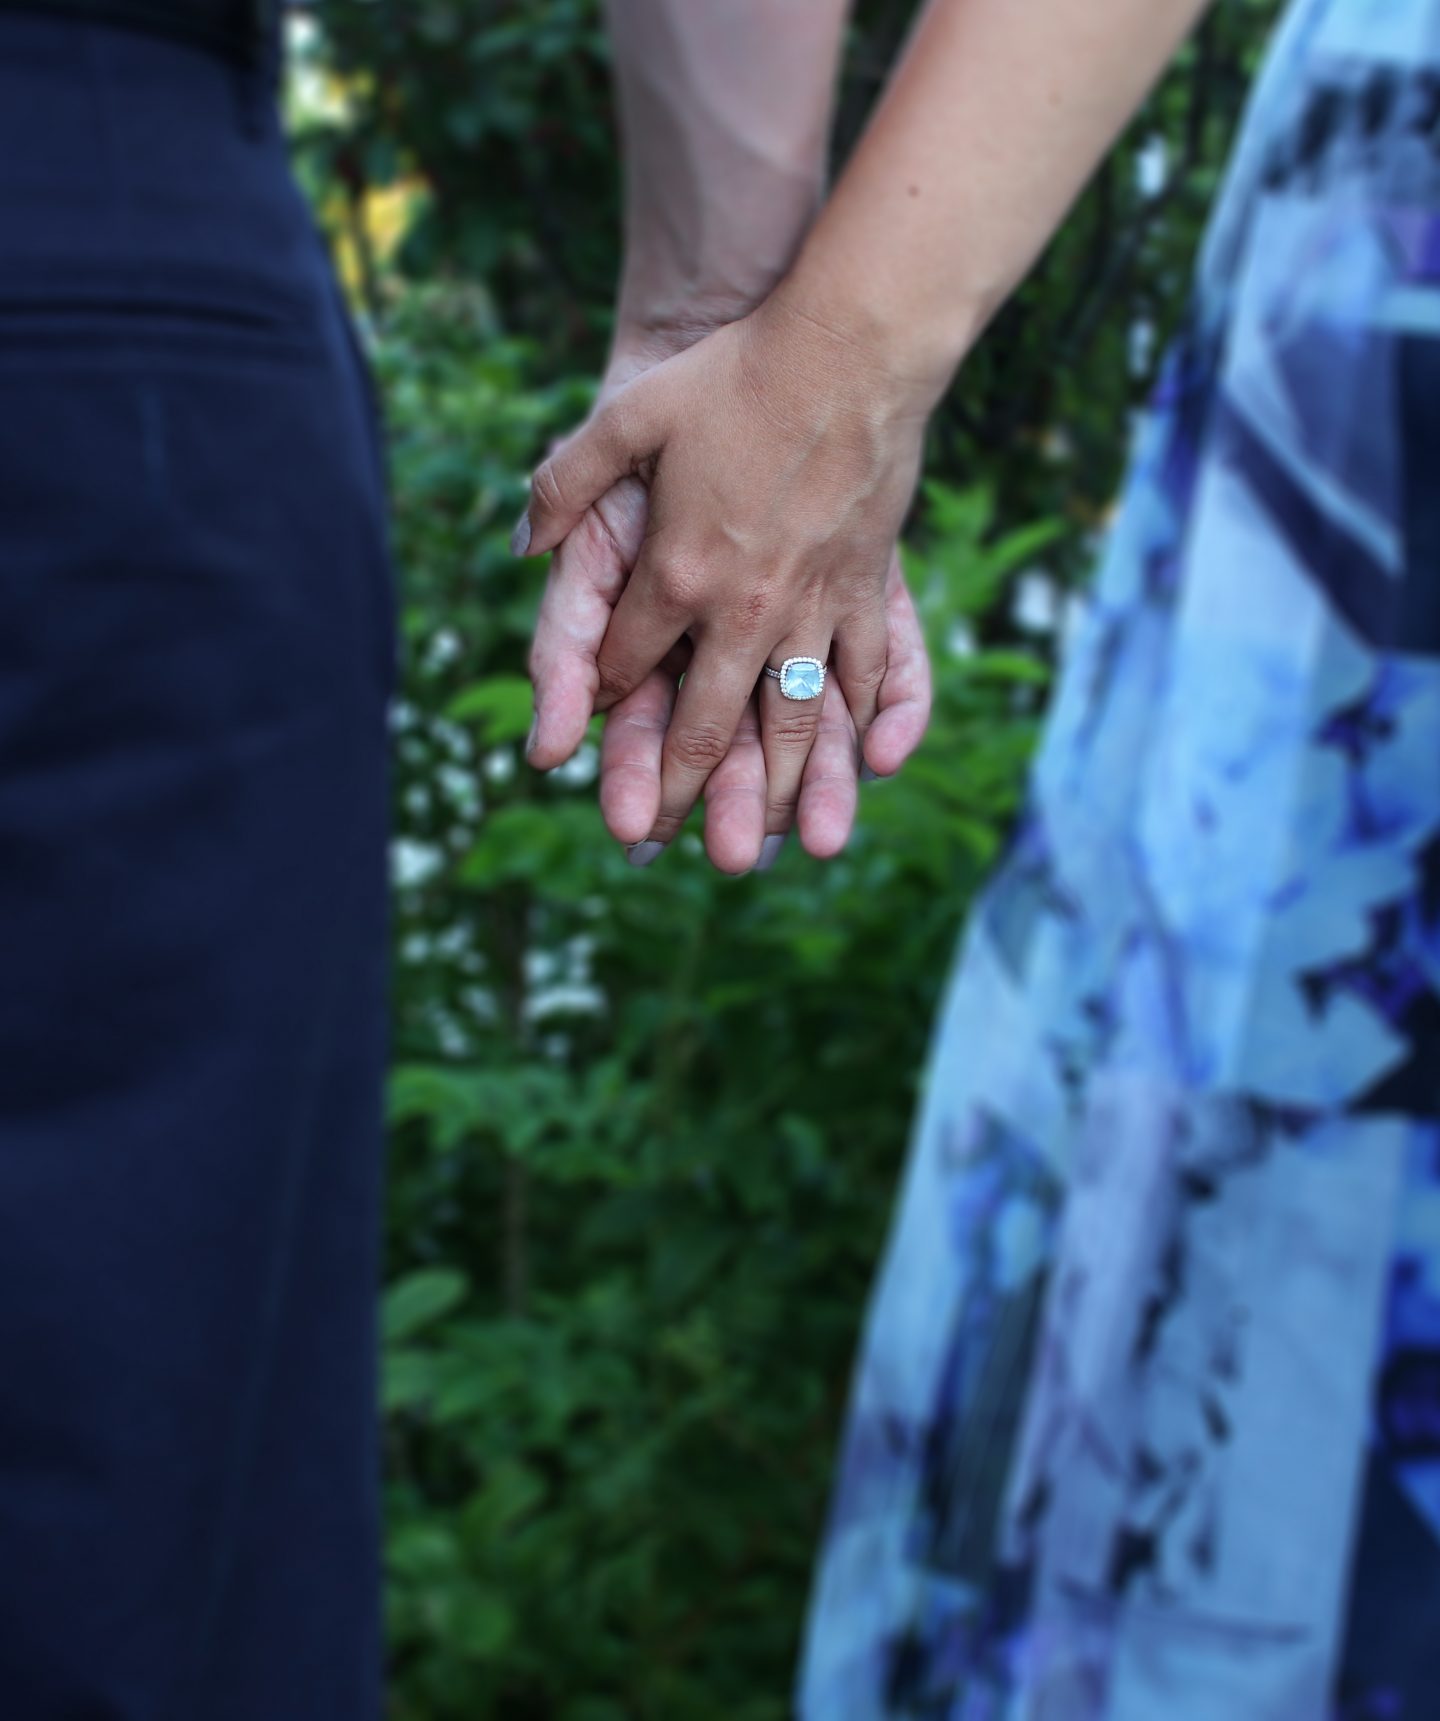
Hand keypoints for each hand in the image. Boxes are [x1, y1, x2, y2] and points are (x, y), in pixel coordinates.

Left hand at [516, 291, 930, 851]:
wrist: (846, 346)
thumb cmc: (731, 376)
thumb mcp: (627, 417)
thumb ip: (563, 483)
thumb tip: (519, 541)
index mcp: (677, 577)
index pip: (627, 666)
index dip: (605, 701)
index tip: (596, 725)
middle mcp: (745, 613)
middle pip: (704, 727)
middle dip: (673, 788)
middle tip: (654, 839)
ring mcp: (812, 607)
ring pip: (790, 724)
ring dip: (770, 791)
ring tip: (757, 842)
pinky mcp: (866, 589)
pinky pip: (866, 675)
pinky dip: (864, 726)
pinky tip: (861, 765)